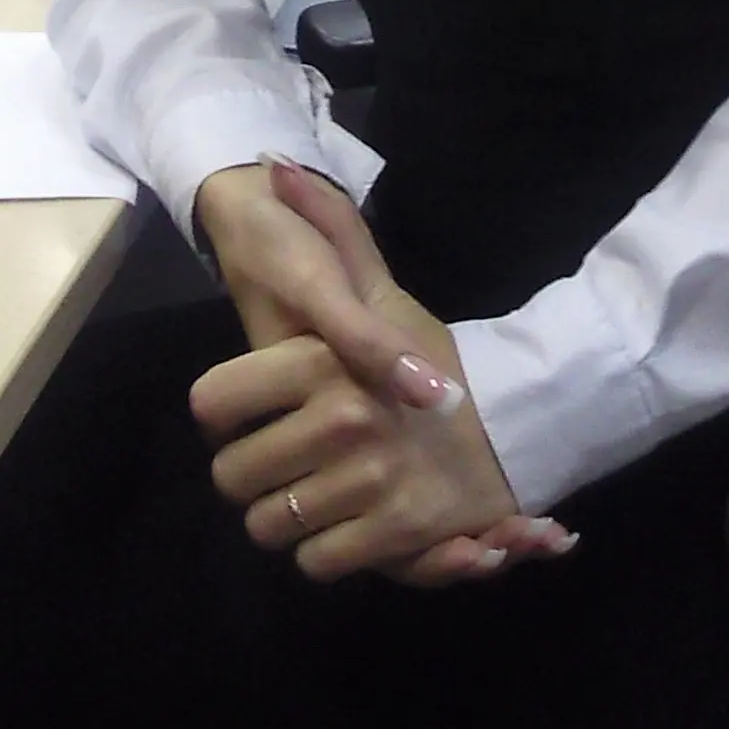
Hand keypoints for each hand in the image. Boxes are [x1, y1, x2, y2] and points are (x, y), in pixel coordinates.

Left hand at [192, 160, 578, 588]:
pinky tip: (341, 524)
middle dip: (248, 474)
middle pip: (233, 475)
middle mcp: (344, 420)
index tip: (244, 415)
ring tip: (307, 494)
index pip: (212, 403)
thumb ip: (329, 229)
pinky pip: (316, 561)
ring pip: (269, 525)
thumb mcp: (380, 291)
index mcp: (326, 359)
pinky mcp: (395, 535)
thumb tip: (278, 167)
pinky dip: (322, 552)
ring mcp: (370, 482)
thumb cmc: (432, 353)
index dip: (222, 415)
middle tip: (276, 462)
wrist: (516, 417)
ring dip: (282, 518)